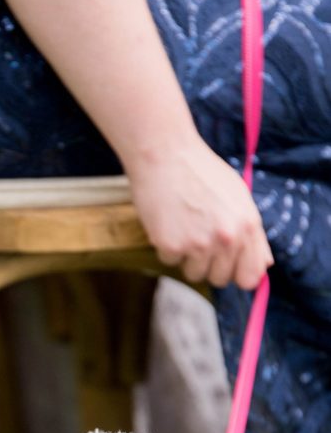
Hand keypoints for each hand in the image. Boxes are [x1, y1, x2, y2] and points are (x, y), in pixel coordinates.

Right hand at [128, 136, 273, 290]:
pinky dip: (166, 246)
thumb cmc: (202, 173)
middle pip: (219, 279)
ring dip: (186, 257)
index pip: (249, 277)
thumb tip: (266, 266)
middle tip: (199, 237)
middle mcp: (227, 238)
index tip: (226, 265)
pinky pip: (169, 262)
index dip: (236, 273)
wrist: (166, 154)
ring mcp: (198, 244)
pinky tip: (167, 221)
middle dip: (209, 264)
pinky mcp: (171, 246)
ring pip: (193, 274)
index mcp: (248, 226)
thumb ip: (254, 234)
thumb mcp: (239, 197)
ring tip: (183, 226)